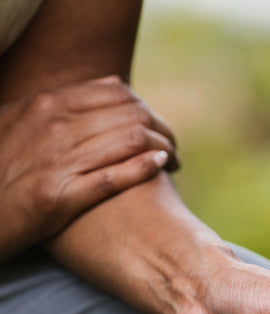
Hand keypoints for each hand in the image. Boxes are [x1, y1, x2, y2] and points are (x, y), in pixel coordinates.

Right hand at [0, 75, 177, 258]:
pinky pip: (115, 176)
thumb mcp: (23, 120)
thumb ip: (65, 102)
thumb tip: (115, 83)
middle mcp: (54, 127)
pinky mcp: (62, 197)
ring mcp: (59, 161)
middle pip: (131, 115)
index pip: (118, 94)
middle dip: (163, 129)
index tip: (159, 127)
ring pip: (130, 141)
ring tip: (176, 161)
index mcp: (47, 105)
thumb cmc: (7, 167)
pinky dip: (145, 167)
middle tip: (175, 147)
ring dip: (163, 148)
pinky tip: (162, 166)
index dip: (148, 109)